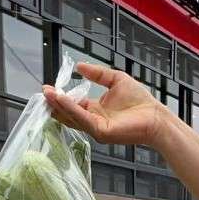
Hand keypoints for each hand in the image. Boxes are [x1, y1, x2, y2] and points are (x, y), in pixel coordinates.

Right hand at [43, 63, 168, 146]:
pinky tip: (61, 99)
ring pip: (73, 116)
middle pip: (69, 113)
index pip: (74, 105)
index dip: (61, 98)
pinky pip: (82, 118)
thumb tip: (79, 66)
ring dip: (59, 105)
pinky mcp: (100, 132)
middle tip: (43, 93)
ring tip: (48, 94)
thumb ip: (97, 74)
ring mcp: (95, 129)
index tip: (49, 89)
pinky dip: (70, 108)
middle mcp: (93, 121)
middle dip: (55, 103)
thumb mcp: (115, 79)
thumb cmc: (140, 101)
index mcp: (95, 111)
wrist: (155, 116)